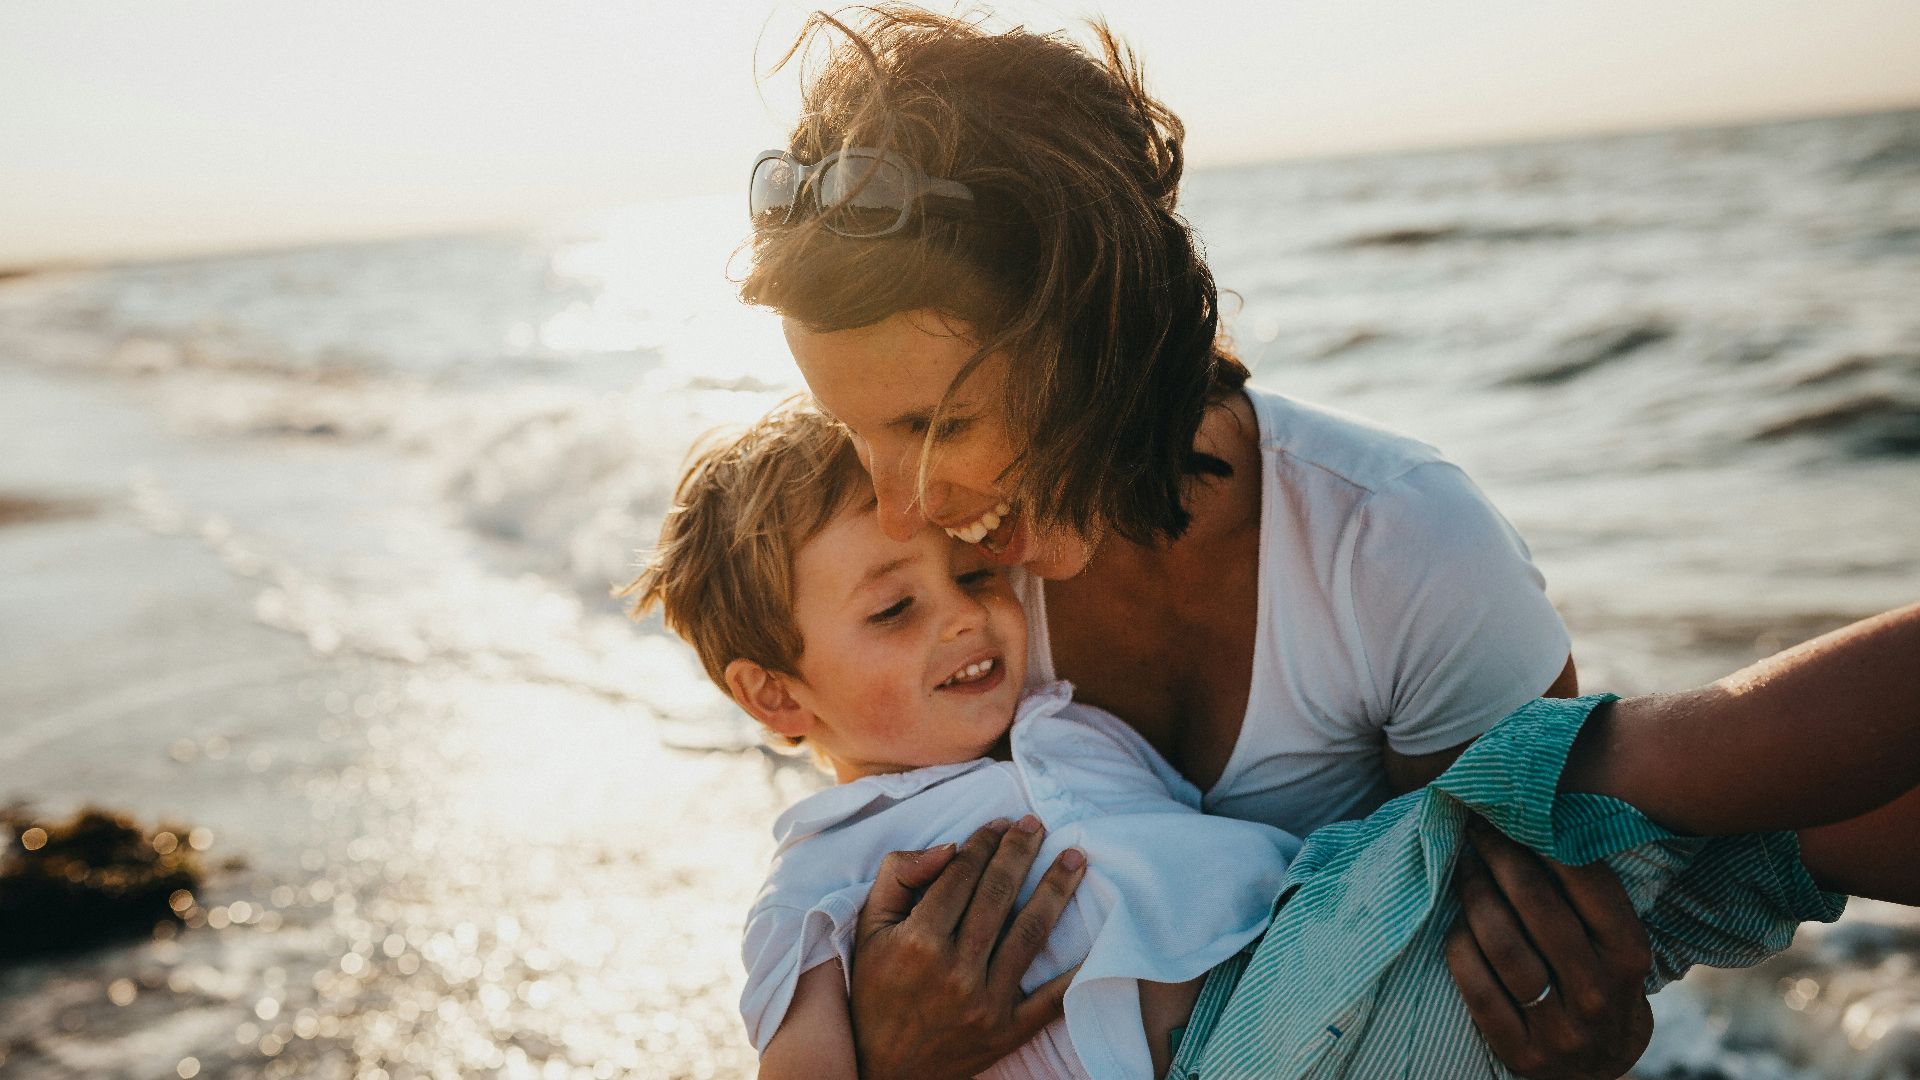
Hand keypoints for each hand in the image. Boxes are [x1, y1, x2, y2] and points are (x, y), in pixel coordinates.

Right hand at [848, 816, 1087, 1079]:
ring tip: (1075, 859)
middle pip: (998, 895)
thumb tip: (949, 847)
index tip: (1000, 824)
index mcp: (917, 941)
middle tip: (1037, 825)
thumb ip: (899, 877)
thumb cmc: (874, 990)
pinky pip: (1051, 998)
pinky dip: (1077, 970)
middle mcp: (954, 970)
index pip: (961, 875)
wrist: (882, 1069)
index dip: (984, 843)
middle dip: (1021, 852)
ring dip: (1056, 890)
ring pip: (1029, 934)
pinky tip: (1098, 937)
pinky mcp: (1007, 1032)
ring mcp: (985, 1003)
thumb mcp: (868, 929)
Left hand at [1444, 817, 1653, 1078]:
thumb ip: (1589, 898)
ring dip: (1474, 894)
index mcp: (1628, 956)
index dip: (1544, 839)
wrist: (1596, 1071)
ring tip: (1462, 866)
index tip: (1513, 811)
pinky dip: (1459, 945)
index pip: (1587, 883)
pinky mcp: (1520, 1052)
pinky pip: (1475, 986)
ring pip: (1502, 943)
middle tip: (1476, 827)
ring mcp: (1559, 1028)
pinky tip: (1455, 922)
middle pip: (1536, 905)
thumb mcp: (1616, 946)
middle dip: (1500, 855)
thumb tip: (1539, 820)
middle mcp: (1597, 992)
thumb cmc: (1600, 985)